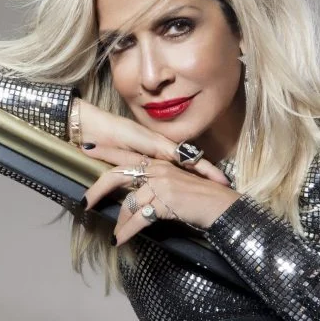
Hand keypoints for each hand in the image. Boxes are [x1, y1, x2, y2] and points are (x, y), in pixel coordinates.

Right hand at [74, 98, 228, 184]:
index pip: (182, 160)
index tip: (216, 181)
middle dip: (208, 172)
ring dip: (204, 170)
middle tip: (226, 183)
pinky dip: (188, 163)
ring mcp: (156, 143)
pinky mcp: (151, 143)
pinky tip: (199, 169)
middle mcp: (159, 146)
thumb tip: (147, 191)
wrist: (93, 129)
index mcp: (155, 150)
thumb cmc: (105, 142)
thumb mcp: (124, 161)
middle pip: (190, 160)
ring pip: (187, 157)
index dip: (199, 170)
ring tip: (220, 181)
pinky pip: (174, 154)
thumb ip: (138, 173)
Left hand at [83, 159, 240, 245]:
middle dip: (97, 189)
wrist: (222, 205)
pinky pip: (139, 219)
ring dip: (119, 223)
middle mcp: (157, 168)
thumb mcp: (176, 183)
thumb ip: (156, 183)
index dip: (105, 153)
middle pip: (117, 175)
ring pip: (128, 203)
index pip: (126, 155)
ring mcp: (161, 183)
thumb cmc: (201, 197)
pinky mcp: (166, 200)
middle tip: (84, 202)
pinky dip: (127, 231)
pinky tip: (121, 240)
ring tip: (115, 235)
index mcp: (158, 161)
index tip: (85, 150)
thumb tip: (135, 196)